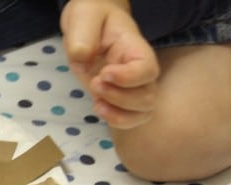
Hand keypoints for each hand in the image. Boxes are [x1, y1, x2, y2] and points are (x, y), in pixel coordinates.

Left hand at [60, 0, 159, 128]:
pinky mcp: (116, 97)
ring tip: (97, 102)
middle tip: (95, 83)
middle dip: (120, 98)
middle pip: (148, 96)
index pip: (147, 70)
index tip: (104, 73)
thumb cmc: (89, 17)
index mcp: (133, 48)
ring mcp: (129, 86)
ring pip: (143, 111)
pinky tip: (99, 108)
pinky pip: (130, 118)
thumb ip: (82, 36)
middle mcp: (137, 70)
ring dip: (119, 113)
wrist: (88, 23)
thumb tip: (82, 57)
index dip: (129, 78)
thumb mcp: (83, 17)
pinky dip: (117, 120)